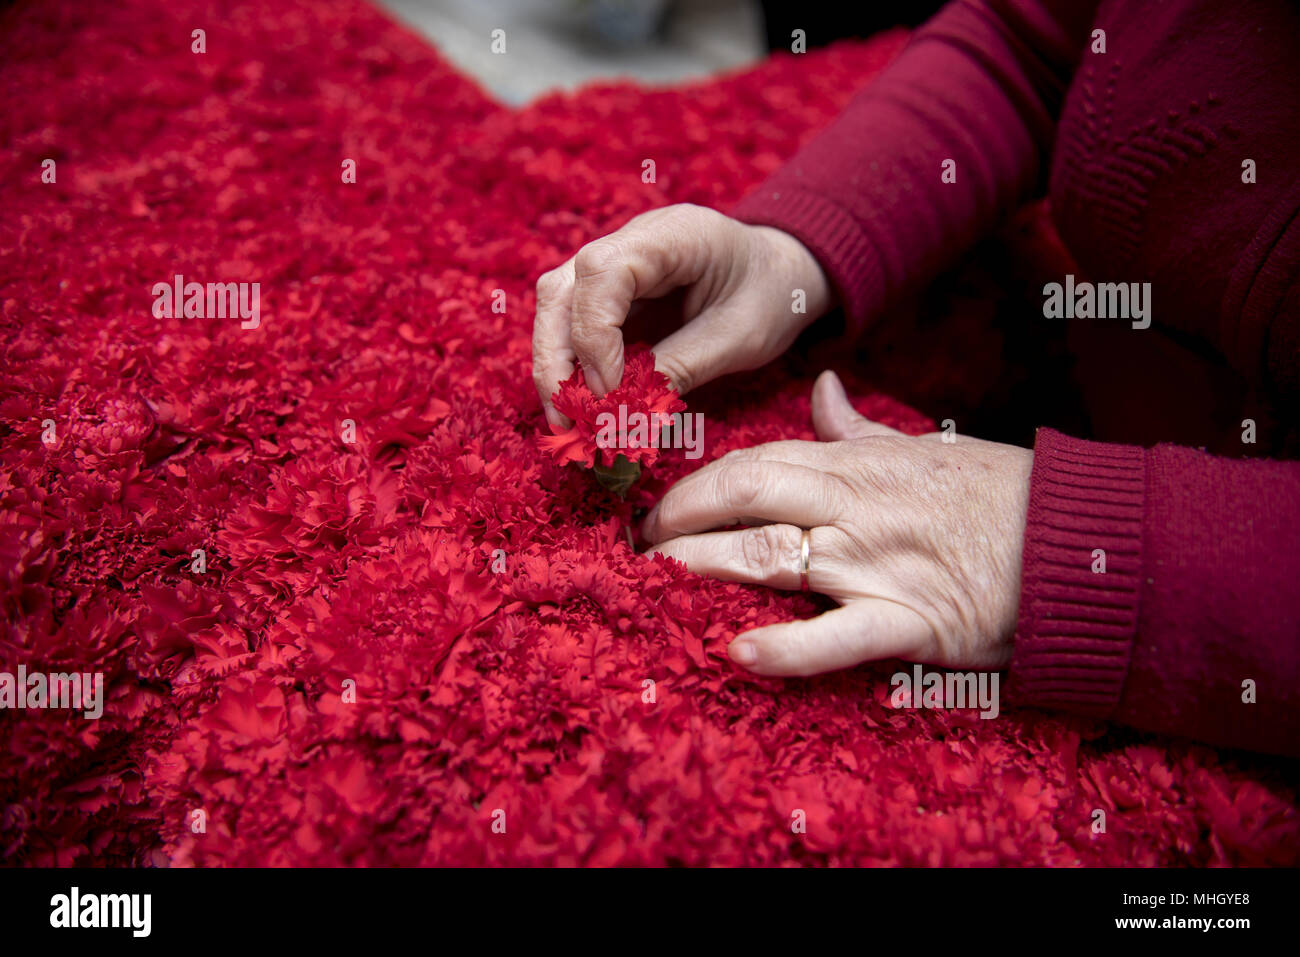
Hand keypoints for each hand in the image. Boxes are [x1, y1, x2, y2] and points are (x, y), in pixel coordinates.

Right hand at [532, 203, 832, 427]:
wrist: (781, 275)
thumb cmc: (771, 296)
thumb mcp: (741, 337)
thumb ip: (684, 366)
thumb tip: (626, 411)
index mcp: (674, 234)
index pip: (602, 272)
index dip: (594, 336)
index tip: (610, 392)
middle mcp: (631, 241)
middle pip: (561, 289)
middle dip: (556, 359)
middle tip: (567, 420)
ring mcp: (616, 264)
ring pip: (556, 307)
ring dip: (554, 368)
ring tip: (568, 423)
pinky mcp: (611, 295)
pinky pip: (573, 327)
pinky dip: (572, 369)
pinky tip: (582, 409)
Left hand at [643, 371, 1032, 675]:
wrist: (1079, 544)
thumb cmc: (997, 495)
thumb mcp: (923, 448)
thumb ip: (859, 427)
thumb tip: (821, 387)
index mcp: (854, 465)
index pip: (752, 464)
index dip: (694, 486)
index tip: (655, 509)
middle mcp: (852, 508)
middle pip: (744, 499)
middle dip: (679, 520)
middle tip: (634, 550)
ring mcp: (876, 564)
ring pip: (770, 557)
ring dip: (702, 568)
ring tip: (651, 584)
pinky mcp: (908, 621)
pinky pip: (838, 636)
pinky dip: (788, 647)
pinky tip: (737, 654)